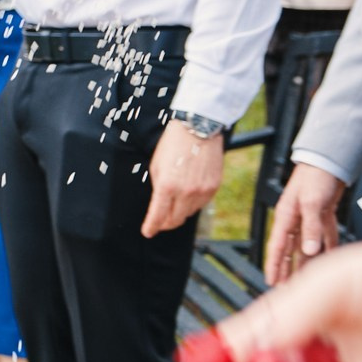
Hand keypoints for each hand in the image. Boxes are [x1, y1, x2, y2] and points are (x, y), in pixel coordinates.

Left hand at [144, 121, 225, 236]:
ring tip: (174, 203)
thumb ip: (158, 188)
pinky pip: (201, 204)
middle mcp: (186, 192)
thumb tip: (160, 204)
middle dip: (165, 223)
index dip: (151, 227)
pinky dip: (192, 204)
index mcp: (167, 186)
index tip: (148, 232)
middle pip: (175, 220)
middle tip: (160, 221)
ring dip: (179, 212)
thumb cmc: (173, 144)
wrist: (198, 129)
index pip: (158, 216)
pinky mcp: (213, 188)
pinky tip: (187, 195)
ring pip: (189, 213)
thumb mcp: (156, 165)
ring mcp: (202, 191)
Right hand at [265, 163, 347, 284]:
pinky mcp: (323, 214)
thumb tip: (308, 251)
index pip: (278, 247)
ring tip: (308, 281)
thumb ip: (310, 227)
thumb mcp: (311, 201)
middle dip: (288, 269)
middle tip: (286, 289)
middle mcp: (296, 220)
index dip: (274, 266)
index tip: (272, 282)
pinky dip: (327, 247)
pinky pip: (325, 235)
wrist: (328, 160)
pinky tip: (329, 257)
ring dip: (307, 262)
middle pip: (290, 250)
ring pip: (307, 245)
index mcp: (286, 217)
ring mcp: (309, 217)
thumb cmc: (315, 177)